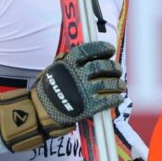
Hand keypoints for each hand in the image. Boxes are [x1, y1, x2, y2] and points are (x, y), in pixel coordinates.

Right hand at [0, 41, 124, 151]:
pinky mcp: (88, 106)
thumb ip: (64, 62)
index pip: (88, 50)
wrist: (40, 112)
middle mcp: (77, 75)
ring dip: (118, 83)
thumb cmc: (47, 91)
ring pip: (108, 83)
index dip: (101, 48)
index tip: (110, 49)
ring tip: (121, 84)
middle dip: (113, 67)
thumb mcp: (53, 71)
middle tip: (117, 69)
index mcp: (68, 64)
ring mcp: (83, 90)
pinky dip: (115, 98)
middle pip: (102, 66)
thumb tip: (73, 52)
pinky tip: (118, 98)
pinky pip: (107, 100)